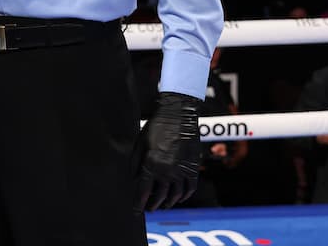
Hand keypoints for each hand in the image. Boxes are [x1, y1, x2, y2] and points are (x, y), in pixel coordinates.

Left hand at [133, 91, 200, 211]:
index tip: (137, 210)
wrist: (178, 117)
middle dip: (153, 204)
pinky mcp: (193, 168)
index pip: (144, 191)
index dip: (140, 202)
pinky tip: (179, 198)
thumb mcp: (140, 143)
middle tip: (149, 209)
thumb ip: (135, 163)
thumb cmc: (155, 128)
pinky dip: (185, 196)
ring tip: (163, 205)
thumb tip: (134, 179)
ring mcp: (182, 171)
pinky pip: (190, 188)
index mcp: (152, 165)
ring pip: (176, 195)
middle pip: (160, 196)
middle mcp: (167, 171)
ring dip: (169, 202)